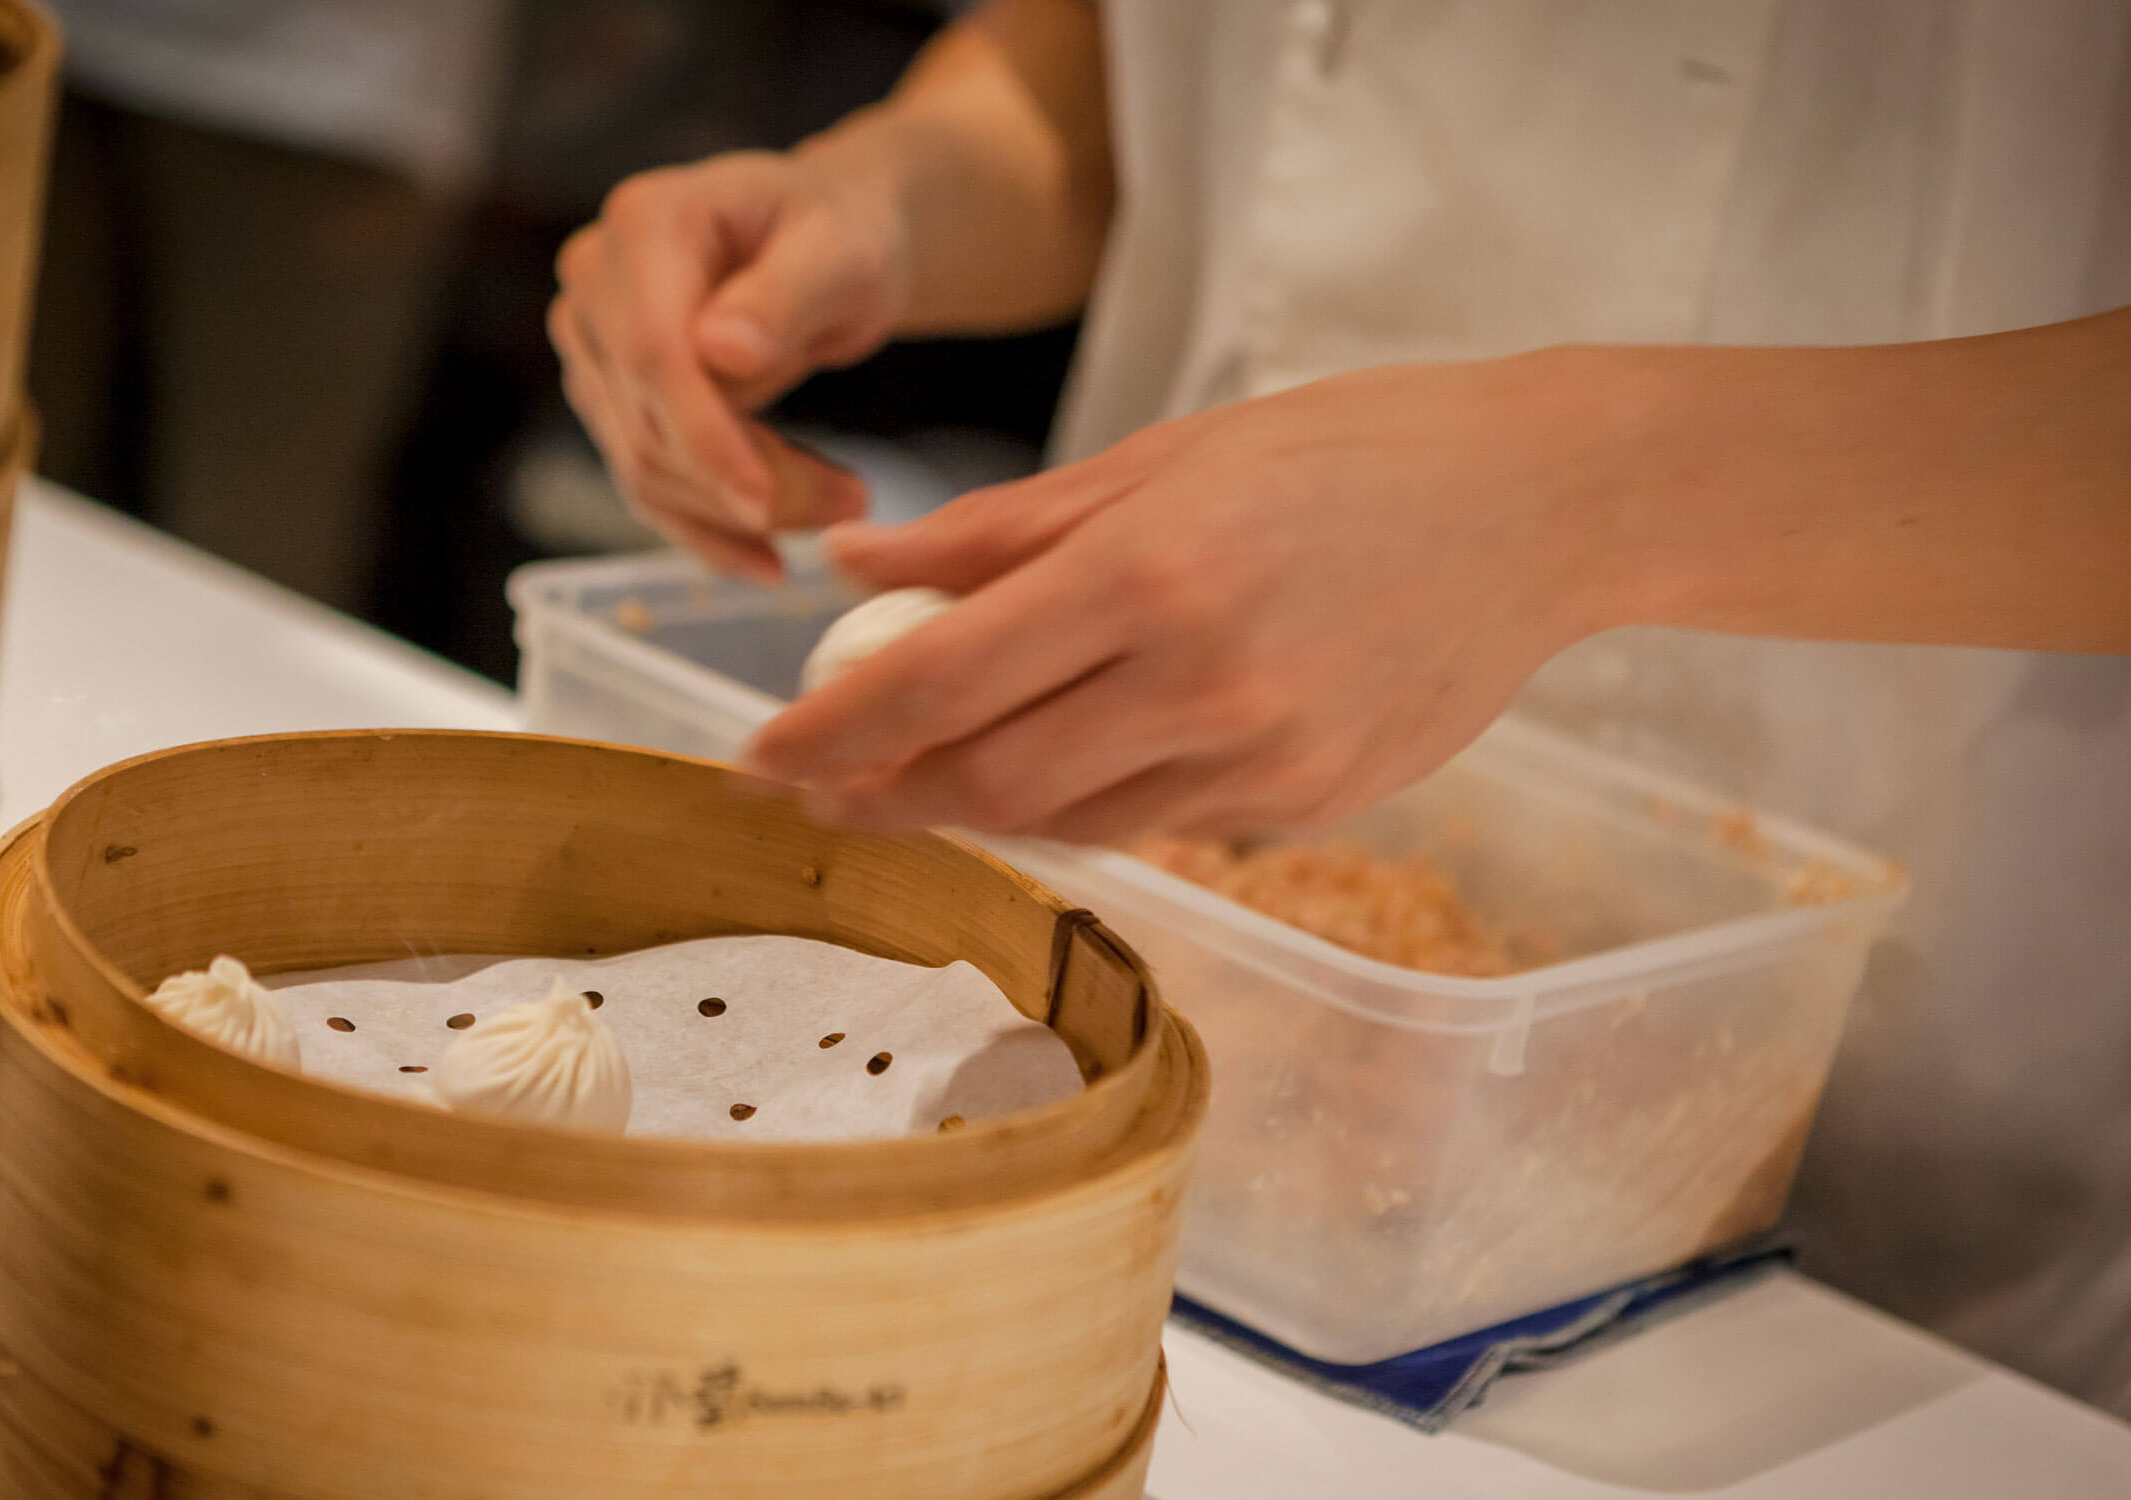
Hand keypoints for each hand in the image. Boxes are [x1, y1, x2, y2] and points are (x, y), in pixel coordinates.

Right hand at [550, 149, 912, 578]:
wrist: (825, 244)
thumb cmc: (842, 234)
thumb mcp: (843, 253)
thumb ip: (787, 295)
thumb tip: (720, 352)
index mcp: (645, 222)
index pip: (653, 352)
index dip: (702, 436)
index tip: (762, 504)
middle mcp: (596, 279)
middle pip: (648, 419)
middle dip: (746, 482)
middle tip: (853, 502)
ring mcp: (592, 341)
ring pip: (645, 465)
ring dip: (738, 513)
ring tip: (842, 504)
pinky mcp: (608, 395)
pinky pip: (646, 482)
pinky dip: (708, 530)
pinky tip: (768, 556)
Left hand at [741, 352, 1621, 840]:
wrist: (1542, 509)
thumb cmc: (1348, 452)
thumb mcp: (1161, 455)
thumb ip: (997, 527)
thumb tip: (854, 565)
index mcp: (1148, 571)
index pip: (940, 679)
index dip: (831, 733)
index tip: (758, 758)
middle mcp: (1200, 679)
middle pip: (987, 777)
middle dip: (881, 796)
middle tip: (813, 790)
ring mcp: (1262, 758)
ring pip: (1067, 818)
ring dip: (973, 807)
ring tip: (912, 780)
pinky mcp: (1307, 805)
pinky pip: (1155, 823)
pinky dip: (1081, 804)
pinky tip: (1047, 771)